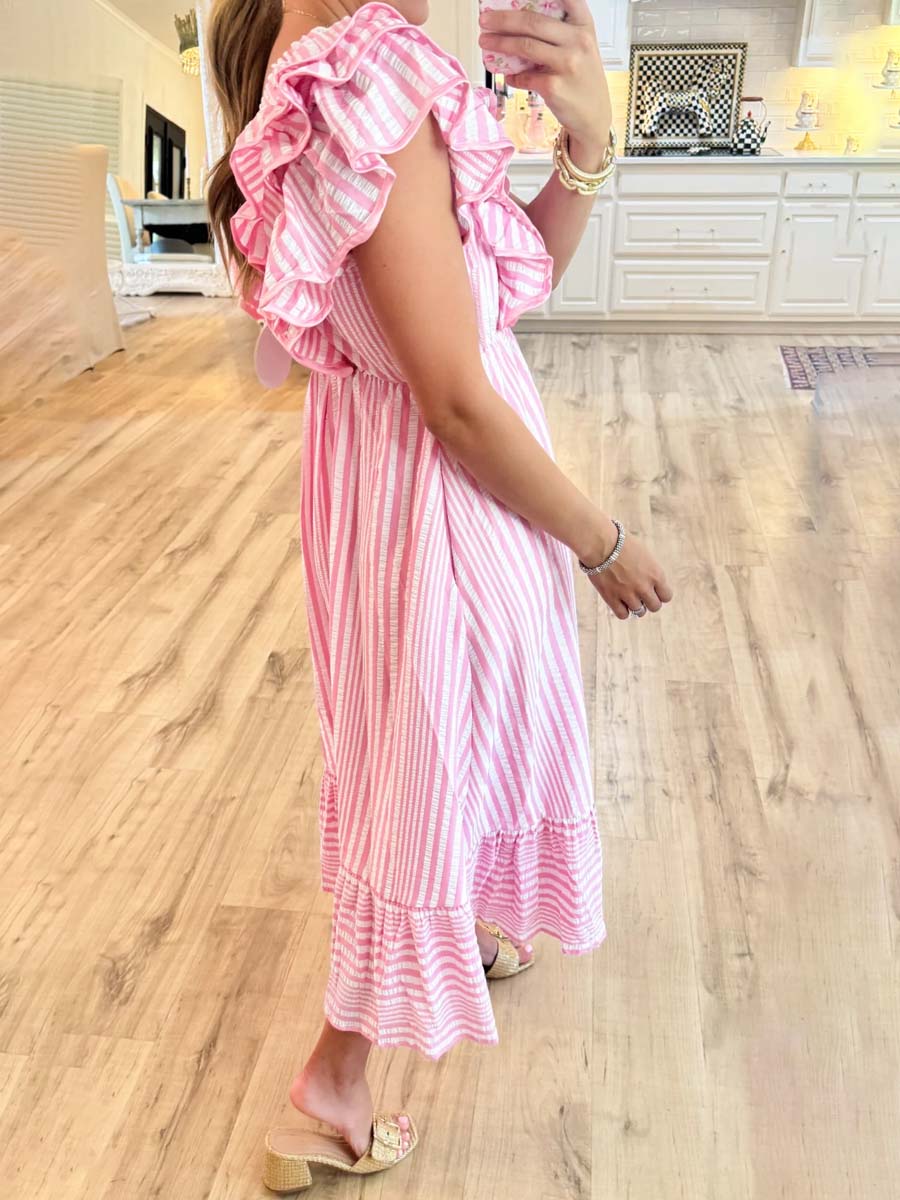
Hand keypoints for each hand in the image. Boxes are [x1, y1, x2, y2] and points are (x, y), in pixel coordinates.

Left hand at [478, 0, 610, 146]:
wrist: (594, 116)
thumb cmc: (584, 79)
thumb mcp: (582, 49)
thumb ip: (560, 34)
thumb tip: (518, 25)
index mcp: (584, 26)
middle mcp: (578, 41)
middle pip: (533, 22)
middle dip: (503, 19)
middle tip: (485, 19)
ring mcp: (567, 64)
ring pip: (525, 46)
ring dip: (500, 43)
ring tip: (485, 40)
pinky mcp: (554, 87)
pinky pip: (524, 77)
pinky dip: (512, 76)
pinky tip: (507, 74)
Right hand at [583, 529, 673, 620]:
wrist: (601, 543)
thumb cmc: (621, 543)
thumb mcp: (644, 555)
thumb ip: (650, 571)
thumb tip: (650, 583)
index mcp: (656, 575)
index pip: (666, 596)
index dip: (659, 594)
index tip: (653, 590)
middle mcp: (644, 587)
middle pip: (655, 606)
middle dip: (648, 601)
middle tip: (640, 595)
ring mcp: (628, 594)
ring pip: (639, 612)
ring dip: (635, 606)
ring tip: (628, 597)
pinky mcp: (612, 598)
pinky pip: (623, 615)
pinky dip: (623, 610)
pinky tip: (619, 602)